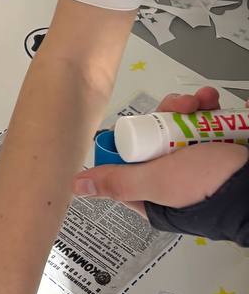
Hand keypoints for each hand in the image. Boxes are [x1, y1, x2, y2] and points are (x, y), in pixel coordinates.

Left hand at [74, 87, 245, 214]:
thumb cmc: (211, 186)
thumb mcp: (157, 183)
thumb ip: (117, 182)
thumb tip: (76, 186)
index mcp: (155, 192)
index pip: (128, 162)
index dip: (129, 140)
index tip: (137, 126)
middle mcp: (175, 175)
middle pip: (154, 135)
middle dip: (164, 114)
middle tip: (177, 108)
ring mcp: (198, 158)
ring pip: (178, 122)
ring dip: (188, 106)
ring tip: (201, 103)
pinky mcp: (219, 141)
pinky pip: (204, 118)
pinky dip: (208, 106)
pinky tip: (212, 101)